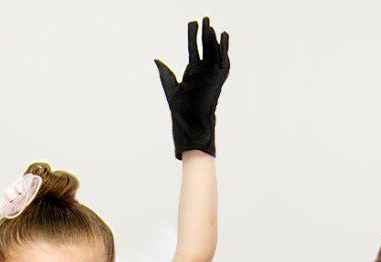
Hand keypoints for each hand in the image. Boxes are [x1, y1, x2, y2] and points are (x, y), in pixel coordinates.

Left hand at [153, 16, 230, 157]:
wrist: (190, 125)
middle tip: (205, 17)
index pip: (192, 49)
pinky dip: (223, 50)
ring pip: (213, 53)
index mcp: (191, 72)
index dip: (192, 36)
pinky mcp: (217, 81)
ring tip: (211, 25)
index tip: (192, 23)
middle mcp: (203, 72)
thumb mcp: (170, 87)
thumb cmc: (180, 111)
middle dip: (204, 33)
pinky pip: (222, 62)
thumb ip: (165, 72)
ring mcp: (210, 75)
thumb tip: (156, 59)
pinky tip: (223, 38)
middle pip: (205, 47)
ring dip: (213, 39)